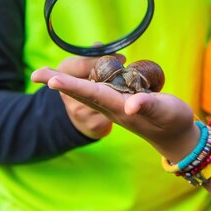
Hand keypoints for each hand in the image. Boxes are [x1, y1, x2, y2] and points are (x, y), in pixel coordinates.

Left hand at [32, 63, 199, 161]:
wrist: (175, 136)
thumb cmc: (172, 122)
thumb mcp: (165, 112)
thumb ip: (148, 106)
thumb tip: (130, 106)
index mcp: (120, 107)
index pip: (92, 93)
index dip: (72, 86)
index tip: (52, 80)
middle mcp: (111, 106)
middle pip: (80, 93)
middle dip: (59, 83)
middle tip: (35, 74)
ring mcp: (114, 105)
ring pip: (85, 91)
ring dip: (66, 82)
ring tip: (45, 74)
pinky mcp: (119, 102)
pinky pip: (95, 90)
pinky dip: (80, 83)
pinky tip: (74, 77)